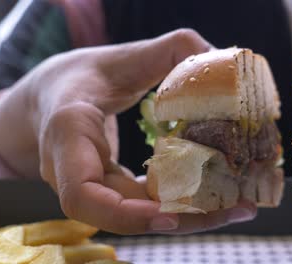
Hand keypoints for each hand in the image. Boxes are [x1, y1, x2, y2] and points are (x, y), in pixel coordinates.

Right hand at [0, 29, 256, 233]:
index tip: (169, 214)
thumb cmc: (81, 75)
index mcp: (68, 133)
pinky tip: (216, 194)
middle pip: (121, 214)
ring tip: (239, 205)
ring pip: (136, 214)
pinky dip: (177, 202)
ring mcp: (89, 185)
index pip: (80, 193)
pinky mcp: (108, 188)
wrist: (51, 96)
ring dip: (188, 216)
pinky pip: (142, 203)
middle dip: (180, 219)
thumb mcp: (124, 56)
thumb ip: (171, 50)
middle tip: (236, 208)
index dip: (123, 214)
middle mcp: (72, 171)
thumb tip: (219, 57)